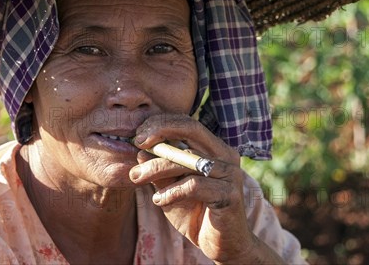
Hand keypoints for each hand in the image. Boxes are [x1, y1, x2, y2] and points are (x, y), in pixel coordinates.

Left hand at [129, 114, 284, 263]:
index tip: (138, 136)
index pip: (188, 123)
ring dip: (157, 167)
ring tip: (138, 178)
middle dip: (161, 131)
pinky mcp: (230, 195)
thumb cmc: (196, 213)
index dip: (162, 124)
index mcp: (214, 148)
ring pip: (188, 160)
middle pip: (191, 130)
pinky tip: (158, 201)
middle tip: (137, 143)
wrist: (223, 245)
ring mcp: (230, 174)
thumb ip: (159, 171)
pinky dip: (171, 192)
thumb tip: (139, 152)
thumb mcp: (171, 189)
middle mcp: (225, 155)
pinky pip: (194, 186)